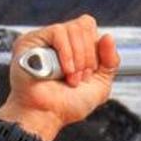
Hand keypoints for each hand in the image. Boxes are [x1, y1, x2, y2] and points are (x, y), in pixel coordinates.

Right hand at [0, 17, 113, 140]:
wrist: (47, 115)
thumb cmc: (68, 104)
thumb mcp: (100, 84)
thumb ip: (110, 61)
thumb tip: (108, 36)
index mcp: (73, 47)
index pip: (90, 28)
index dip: (96, 50)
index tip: (89, 74)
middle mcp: (58, 41)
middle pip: (85, 24)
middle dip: (89, 56)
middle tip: (80, 77)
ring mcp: (44, 39)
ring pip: (74, 28)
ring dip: (78, 58)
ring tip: (70, 77)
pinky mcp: (30, 41)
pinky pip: (59, 32)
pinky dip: (67, 53)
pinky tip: (65, 70)